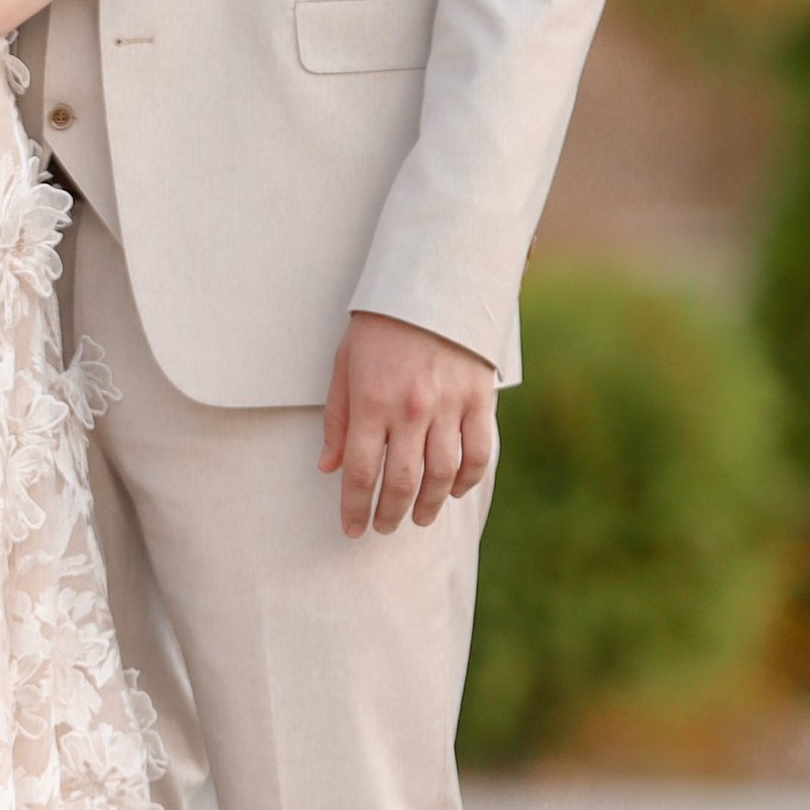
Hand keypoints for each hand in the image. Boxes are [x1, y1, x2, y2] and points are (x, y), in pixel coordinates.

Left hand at [320, 312, 496, 538]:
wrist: (434, 281)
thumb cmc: (381, 324)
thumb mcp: (345, 364)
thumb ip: (338, 419)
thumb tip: (329, 466)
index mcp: (372, 402)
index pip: (361, 473)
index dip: (355, 508)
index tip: (351, 528)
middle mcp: (411, 410)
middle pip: (402, 483)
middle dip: (389, 514)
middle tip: (383, 527)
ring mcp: (449, 406)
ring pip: (442, 475)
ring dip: (429, 505)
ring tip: (419, 517)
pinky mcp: (479, 399)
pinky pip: (478, 453)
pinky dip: (467, 480)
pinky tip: (455, 490)